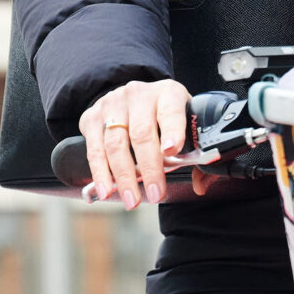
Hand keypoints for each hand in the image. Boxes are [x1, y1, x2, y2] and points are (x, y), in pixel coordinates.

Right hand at [79, 79, 198, 208]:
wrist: (133, 96)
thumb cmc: (162, 114)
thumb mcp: (183, 122)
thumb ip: (195, 154)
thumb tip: (201, 185)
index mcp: (167, 93)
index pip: (170, 111)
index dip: (172, 131)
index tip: (172, 151)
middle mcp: (138, 95)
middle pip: (141, 133)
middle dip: (149, 168)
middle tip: (155, 193)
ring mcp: (112, 104)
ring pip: (115, 143)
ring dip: (123, 176)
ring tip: (131, 200)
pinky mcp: (92, 116)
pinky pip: (94, 148)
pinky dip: (100, 172)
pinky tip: (106, 189)